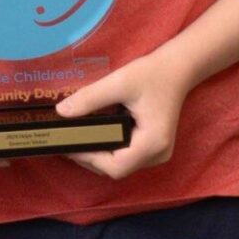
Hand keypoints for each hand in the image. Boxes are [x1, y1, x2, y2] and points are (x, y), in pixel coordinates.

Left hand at [56, 48, 191, 179]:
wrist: (177, 69)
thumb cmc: (152, 73)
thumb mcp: (119, 82)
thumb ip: (90, 98)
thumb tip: (61, 112)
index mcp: (153, 143)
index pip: (116, 166)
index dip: (90, 158)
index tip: (69, 144)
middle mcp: (157, 155)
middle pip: (117, 169)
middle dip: (90, 157)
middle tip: (68, 140)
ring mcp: (157, 154)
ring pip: (121, 166)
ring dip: (98, 156)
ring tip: (77, 138)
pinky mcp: (153, 149)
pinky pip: (126, 158)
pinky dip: (108, 151)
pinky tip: (95, 136)